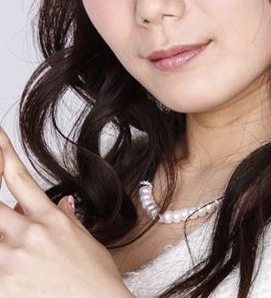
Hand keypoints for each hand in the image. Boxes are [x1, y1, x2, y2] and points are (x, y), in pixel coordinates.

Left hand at [0, 126, 131, 297]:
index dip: (3, 152)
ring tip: (7, 233)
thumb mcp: (83, 239)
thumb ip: (65, 218)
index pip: (20, 176)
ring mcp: (14, 260)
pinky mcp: (4, 287)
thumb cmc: (95, 278)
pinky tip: (7, 263)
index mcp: (50, 218)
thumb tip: (60, 203)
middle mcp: (29, 234)